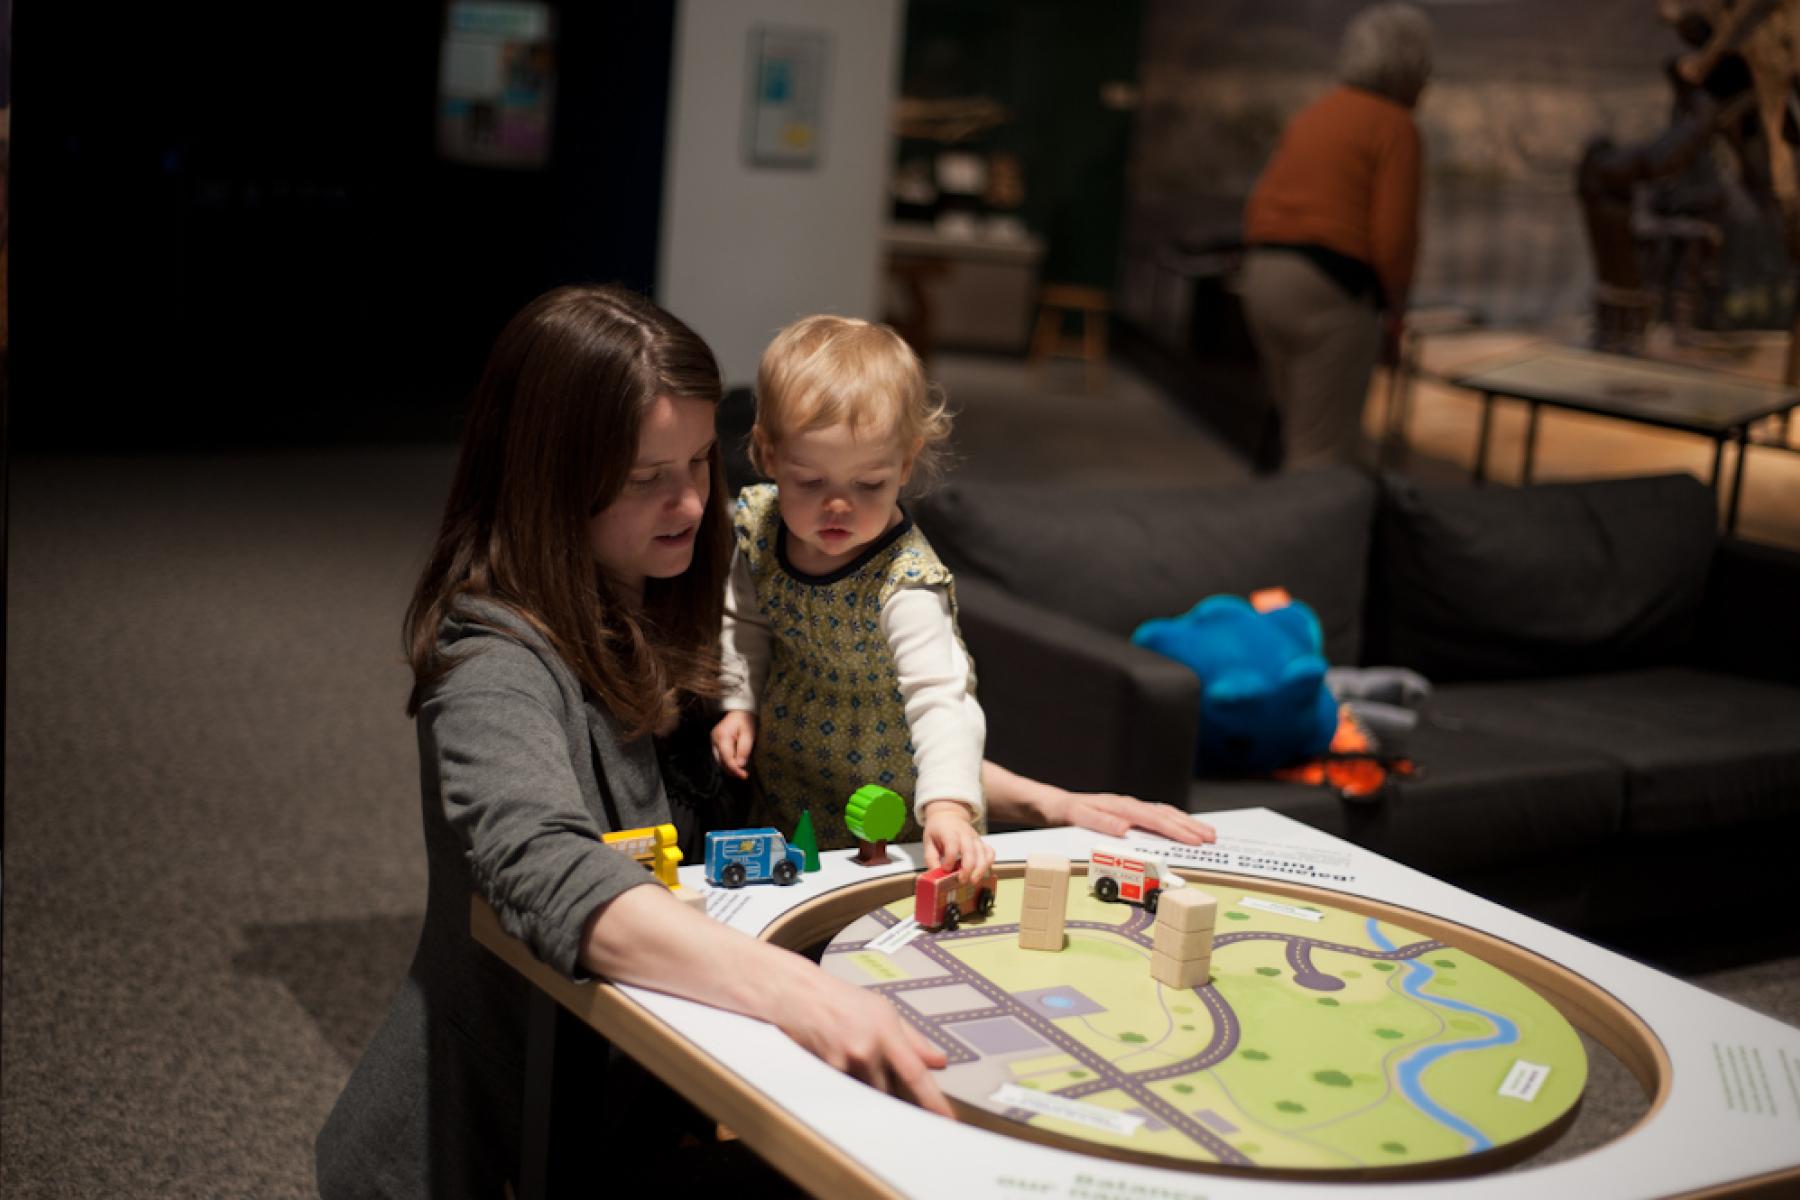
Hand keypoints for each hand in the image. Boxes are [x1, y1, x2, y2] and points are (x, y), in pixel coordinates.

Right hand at [710, 710, 756, 779]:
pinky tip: (735, 764)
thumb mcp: (748, 734)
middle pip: (721, 761)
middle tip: (744, 775)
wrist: (739, 711)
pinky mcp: (715, 742)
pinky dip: (727, 762)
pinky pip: (720, 756)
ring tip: (741, 771)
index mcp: (722, 737)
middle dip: (732, 770)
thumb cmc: (745, 721)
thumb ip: (744, 749)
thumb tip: (740, 764)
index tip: (744, 776)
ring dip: (729, 767)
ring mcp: (713, 741)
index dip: (735, 769)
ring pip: (719, 760)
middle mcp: (714, 740)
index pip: (727, 758)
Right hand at [773, 967, 953, 1116]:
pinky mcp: (825, 1073)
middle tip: (875, 1067)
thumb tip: (939, 1061)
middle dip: (889, 1089)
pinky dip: (845, 1082)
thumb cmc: (843, 1001)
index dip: (933, 1100)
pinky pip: (844, 1090)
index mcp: (887, 1031)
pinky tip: (836, 1058)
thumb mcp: (884, 1011)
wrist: (801, 995)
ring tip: (852, 1056)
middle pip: (889, 1092)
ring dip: (865, 1085)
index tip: (946, 1119)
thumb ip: (914, 1039)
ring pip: (865, 1093)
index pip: (916, 1073)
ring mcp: (844, 1063)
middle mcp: (867, 1049)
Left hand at [921, 800, 994, 883]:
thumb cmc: (938, 829)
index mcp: (949, 832)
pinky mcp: (982, 843)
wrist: (948, 815)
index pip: (952, 846)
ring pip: (984, 853)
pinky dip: (989, 864)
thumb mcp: (928, 841)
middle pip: (970, 851)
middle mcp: (965, 834)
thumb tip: (935, 875)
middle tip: (961, 881)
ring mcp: (976, 838)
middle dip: (967, 869)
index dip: (950, 860)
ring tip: (973, 881)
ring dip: (980, 869)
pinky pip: (990, 853)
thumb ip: (931, 858)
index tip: (945, 869)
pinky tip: (981, 872)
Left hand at [1048, 789, 1217, 844]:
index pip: (1153, 819)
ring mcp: (1130, 808)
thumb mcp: (1076, 817)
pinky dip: (1175, 822)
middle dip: (1190, 826)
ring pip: (1165, 814)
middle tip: (1211, 838)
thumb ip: (1099, 821)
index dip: (1175, 830)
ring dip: (1187, 823)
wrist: (1055, 805)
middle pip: (1165, 814)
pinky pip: (1158, 816)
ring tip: (1208, 834)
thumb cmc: (1065, 812)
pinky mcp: (1130, 814)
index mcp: (1119, 806)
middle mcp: (1128, 805)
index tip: (1193, 840)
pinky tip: (1185, 828)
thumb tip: (1124, 828)